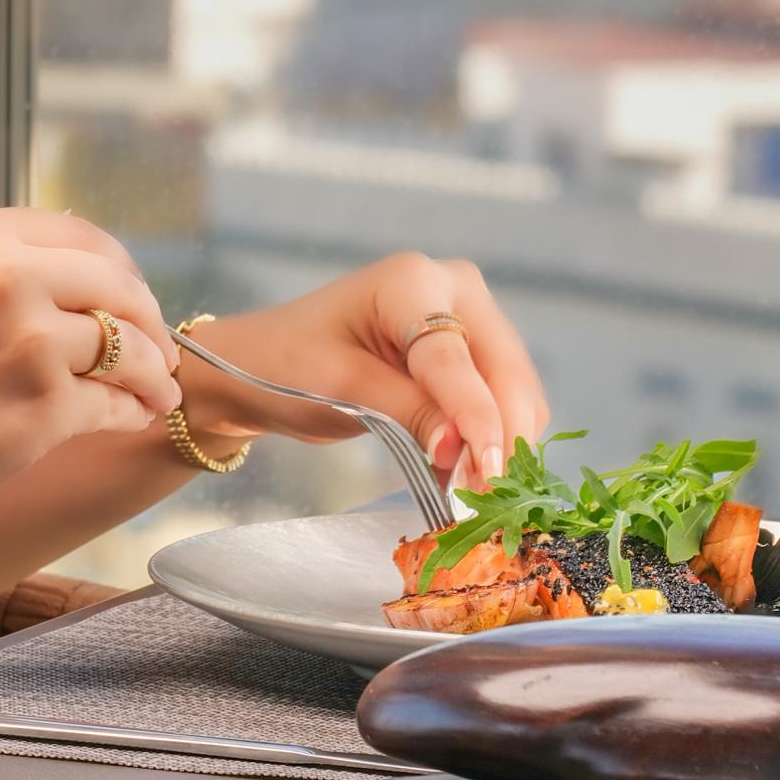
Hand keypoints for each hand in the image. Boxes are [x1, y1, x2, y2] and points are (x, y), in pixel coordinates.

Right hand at [0, 207, 182, 557]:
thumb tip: (63, 283)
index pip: (83, 236)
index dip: (118, 270)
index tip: (129, 298)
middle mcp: (8, 275)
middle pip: (118, 286)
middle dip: (147, 320)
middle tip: (156, 348)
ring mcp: (31, 340)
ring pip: (128, 347)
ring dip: (151, 372)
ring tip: (157, 392)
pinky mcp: (44, 407)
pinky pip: (116, 403)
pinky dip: (132, 412)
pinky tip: (130, 418)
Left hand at [179, 256, 547, 491]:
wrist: (266, 364)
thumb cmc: (288, 366)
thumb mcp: (341, 390)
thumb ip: (407, 413)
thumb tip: (462, 448)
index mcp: (411, 281)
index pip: (456, 358)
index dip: (476, 417)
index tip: (488, 472)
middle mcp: (453, 287)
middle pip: (504, 369)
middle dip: (501, 435)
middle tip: (486, 498)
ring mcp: (469, 315)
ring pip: (513, 388)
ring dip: (501, 441)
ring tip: (471, 491)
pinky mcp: (473, 348)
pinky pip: (502, 397)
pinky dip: (492, 437)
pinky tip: (463, 470)